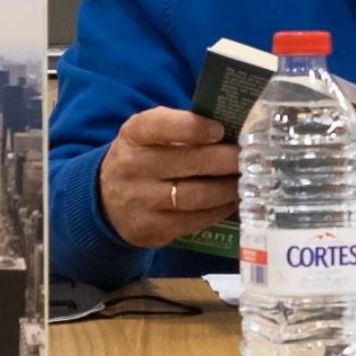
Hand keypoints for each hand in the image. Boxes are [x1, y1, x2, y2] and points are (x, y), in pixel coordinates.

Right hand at [100, 108, 239, 248]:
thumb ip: (182, 128)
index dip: (194, 128)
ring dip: (228, 188)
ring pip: (196, 195)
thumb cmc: (142, 158)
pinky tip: (231, 201)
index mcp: (134, 135)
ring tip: (246, 181)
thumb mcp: (149, 135)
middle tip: (249, 158)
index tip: (220, 130)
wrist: (106, 201)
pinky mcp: (152, 229)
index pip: (162, 126)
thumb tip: (232, 131)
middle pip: (189, 162)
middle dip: (226, 160)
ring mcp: (141, 201)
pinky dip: (219, 210)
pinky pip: (194, 221)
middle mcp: (133, 166)